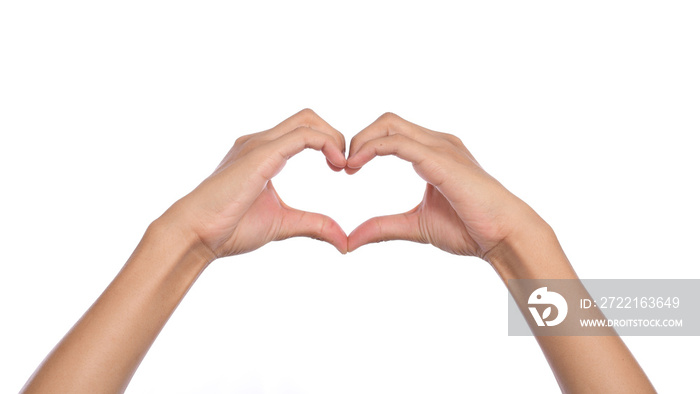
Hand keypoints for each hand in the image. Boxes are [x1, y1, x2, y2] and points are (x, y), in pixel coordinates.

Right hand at [160, 109, 348, 257]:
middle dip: (334, 135)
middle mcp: (260, 142)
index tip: (341, 169)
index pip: (303, 130)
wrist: (197, 233)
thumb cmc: (230, 229)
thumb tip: (343, 242)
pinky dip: (326, 143)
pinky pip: (302, 135)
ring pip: (307, 120)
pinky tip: (336, 164)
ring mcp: (259, 144)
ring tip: (342, 165)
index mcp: (264, 153)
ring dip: (333, 138)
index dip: (329, 143)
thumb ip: (313, 225)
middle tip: (345, 165)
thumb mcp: (284, 224)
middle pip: (307, 118)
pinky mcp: (261, 154)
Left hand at [346, 113, 543, 258]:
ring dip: (361, 141)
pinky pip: (399, 143)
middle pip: (387, 121)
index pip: (390, 132)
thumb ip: (383, 227)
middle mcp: (436, 143)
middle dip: (358, 137)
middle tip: (342, 166)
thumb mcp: (415, 225)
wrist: (504, 236)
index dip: (364, 144)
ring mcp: (440, 147)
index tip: (346, 169)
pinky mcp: (440, 159)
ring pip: (389, 125)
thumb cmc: (470, 229)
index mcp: (432, 153)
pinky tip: (358, 165)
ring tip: (347, 166)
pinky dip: (373, 149)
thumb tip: (351, 240)